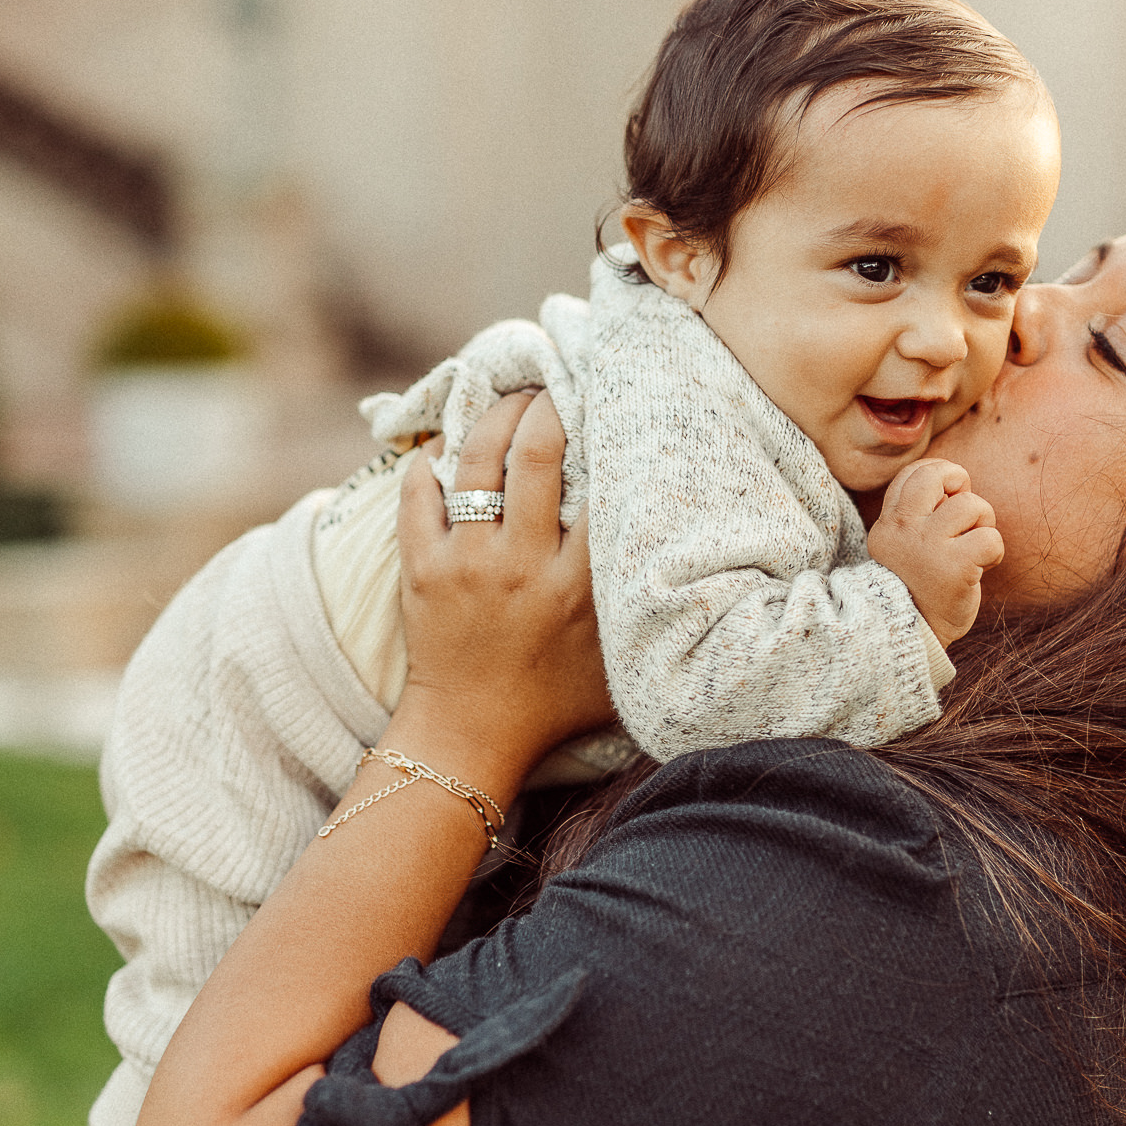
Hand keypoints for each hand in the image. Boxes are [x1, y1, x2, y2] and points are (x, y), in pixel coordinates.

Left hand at [394, 391, 614, 781]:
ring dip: (494, 416)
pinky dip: (430, 463)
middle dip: (546, 405)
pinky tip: (446, 447)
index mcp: (578, 585)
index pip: (600, 485)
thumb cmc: (554, 706)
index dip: (606, 433)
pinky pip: (418, 495)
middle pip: (536, 452)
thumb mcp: (621, 665)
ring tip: (511, 401)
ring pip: (477, 460)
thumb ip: (652, 618)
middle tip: (554, 388)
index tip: (613, 405)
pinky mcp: (422, 569)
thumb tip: (707, 581)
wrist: (470, 737)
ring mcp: (468, 563)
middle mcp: (523, 564)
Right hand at [867, 458, 1003, 649]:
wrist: (914, 637)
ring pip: (971, 505)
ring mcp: (927, 546)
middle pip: (937, 474)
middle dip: (960, 483)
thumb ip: (920, 513)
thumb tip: (956, 480)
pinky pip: (990, 538)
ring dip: (983, 524)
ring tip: (973, 549)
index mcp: (889, 524)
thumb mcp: (904, 546)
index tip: (948, 498)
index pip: (913, 473)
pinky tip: (982, 568)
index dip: (940, 475)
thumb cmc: (918, 587)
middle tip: (966, 513)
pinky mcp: (955, 567)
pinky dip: (994, 552)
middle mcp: (903, 530)